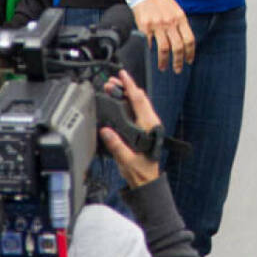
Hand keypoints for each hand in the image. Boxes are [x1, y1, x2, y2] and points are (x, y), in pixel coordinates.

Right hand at [100, 70, 160, 187]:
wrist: (148, 181)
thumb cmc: (141, 172)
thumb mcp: (126, 160)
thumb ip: (116, 145)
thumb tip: (106, 130)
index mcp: (148, 126)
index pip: (139, 100)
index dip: (130, 86)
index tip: (123, 75)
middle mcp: (151, 122)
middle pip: (139, 98)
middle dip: (126, 87)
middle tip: (111, 81)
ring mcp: (149, 125)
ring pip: (139, 103)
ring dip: (127, 94)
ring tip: (113, 88)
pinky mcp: (146, 129)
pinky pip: (138, 111)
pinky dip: (129, 103)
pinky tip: (121, 102)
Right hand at [132, 0, 195, 72]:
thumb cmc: (162, 1)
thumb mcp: (176, 10)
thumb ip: (180, 24)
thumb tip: (184, 41)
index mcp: (180, 18)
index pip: (189, 39)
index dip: (190, 52)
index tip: (189, 60)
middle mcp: (170, 22)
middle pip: (178, 47)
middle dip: (179, 61)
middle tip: (178, 69)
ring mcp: (158, 25)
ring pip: (164, 48)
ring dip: (165, 61)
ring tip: (164, 67)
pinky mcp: (145, 27)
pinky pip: (150, 43)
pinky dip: (151, 52)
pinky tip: (151, 57)